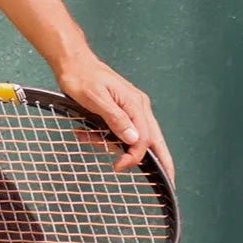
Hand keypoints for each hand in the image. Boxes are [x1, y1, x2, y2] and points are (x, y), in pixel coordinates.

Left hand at [51, 49, 174, 180]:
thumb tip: (134, 140)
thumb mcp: (96, 99)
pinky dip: (104, 135)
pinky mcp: (120, 108)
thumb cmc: (82, 76)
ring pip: (133, 135)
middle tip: (169, 181)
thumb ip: (115, 119)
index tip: (118, 167)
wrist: (72, 61)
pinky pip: (119, 129)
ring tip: (87, 138)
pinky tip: (84, 132)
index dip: (134, 156)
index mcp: (134, 104)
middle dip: (161, 160)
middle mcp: (137, 105)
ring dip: (112, 144)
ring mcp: (130, 107)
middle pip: (153, 138)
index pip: (144, 138)